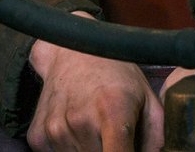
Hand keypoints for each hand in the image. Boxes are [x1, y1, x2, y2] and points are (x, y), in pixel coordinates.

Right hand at [27, 16, 162, 151]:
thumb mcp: (148, 99)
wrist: (70, 52)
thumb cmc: (114, 74)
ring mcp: (56, 129)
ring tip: (95, 129)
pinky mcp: (38, 136)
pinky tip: (76, 129)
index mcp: (113, 111)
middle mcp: (80, 120)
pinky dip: (70, 150)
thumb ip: (156, 139)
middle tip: (113, 135)